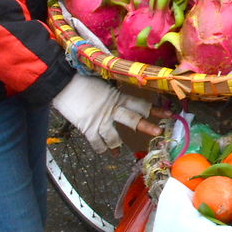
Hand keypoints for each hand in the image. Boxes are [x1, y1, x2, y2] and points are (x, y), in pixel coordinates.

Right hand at [52, 74, 167, 152]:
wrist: (61, 81)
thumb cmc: (80, 80)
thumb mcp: (102, 83)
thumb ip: (114, 92)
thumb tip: (122, 95)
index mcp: (117, 96)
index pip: (141, 103)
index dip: (156, 109)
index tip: (170, 113)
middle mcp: (112, 108)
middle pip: (134, 119)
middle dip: (147, 127)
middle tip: (159, 133)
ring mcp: (100, 119)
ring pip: (115, 136)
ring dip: (118, 145)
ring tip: (119, 152)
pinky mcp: (87, 127)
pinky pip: (97, 142)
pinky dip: (101, 149)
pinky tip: (104, 151)